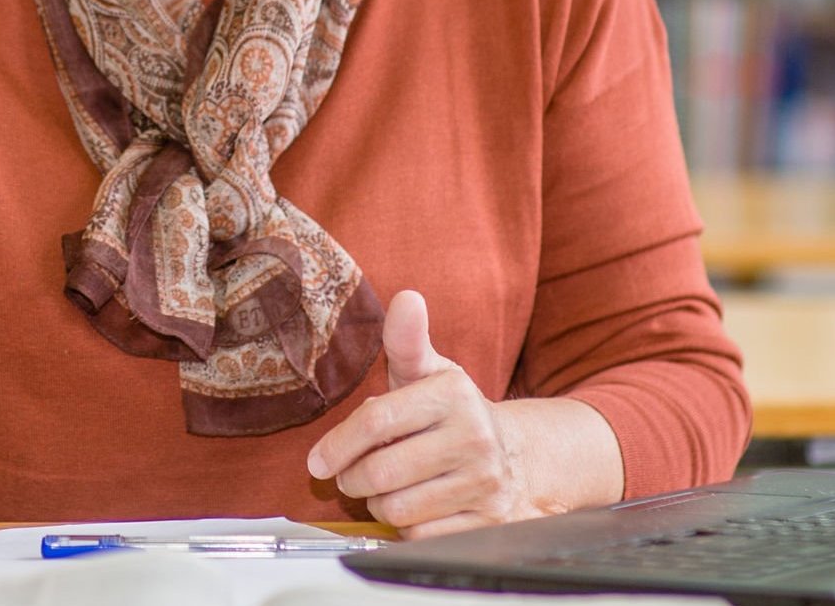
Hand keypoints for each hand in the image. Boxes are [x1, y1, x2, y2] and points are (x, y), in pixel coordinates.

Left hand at [306, 290, 583, 539]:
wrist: (518, 458)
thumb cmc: (453, 414)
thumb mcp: (430, 372)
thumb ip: (407, 340)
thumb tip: (406, 298)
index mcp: (453, 394)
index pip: (376, 421)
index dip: (337, 445)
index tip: (317, 462)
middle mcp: (474, 438)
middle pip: (380, 473)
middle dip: (353, 478)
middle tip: (351, 475)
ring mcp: (484, 484)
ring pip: (396, 509)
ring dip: (378, 503)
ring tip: (387, 488)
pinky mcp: (488, 523)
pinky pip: (419, 537)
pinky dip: (405, 528)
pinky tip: (414, 507)